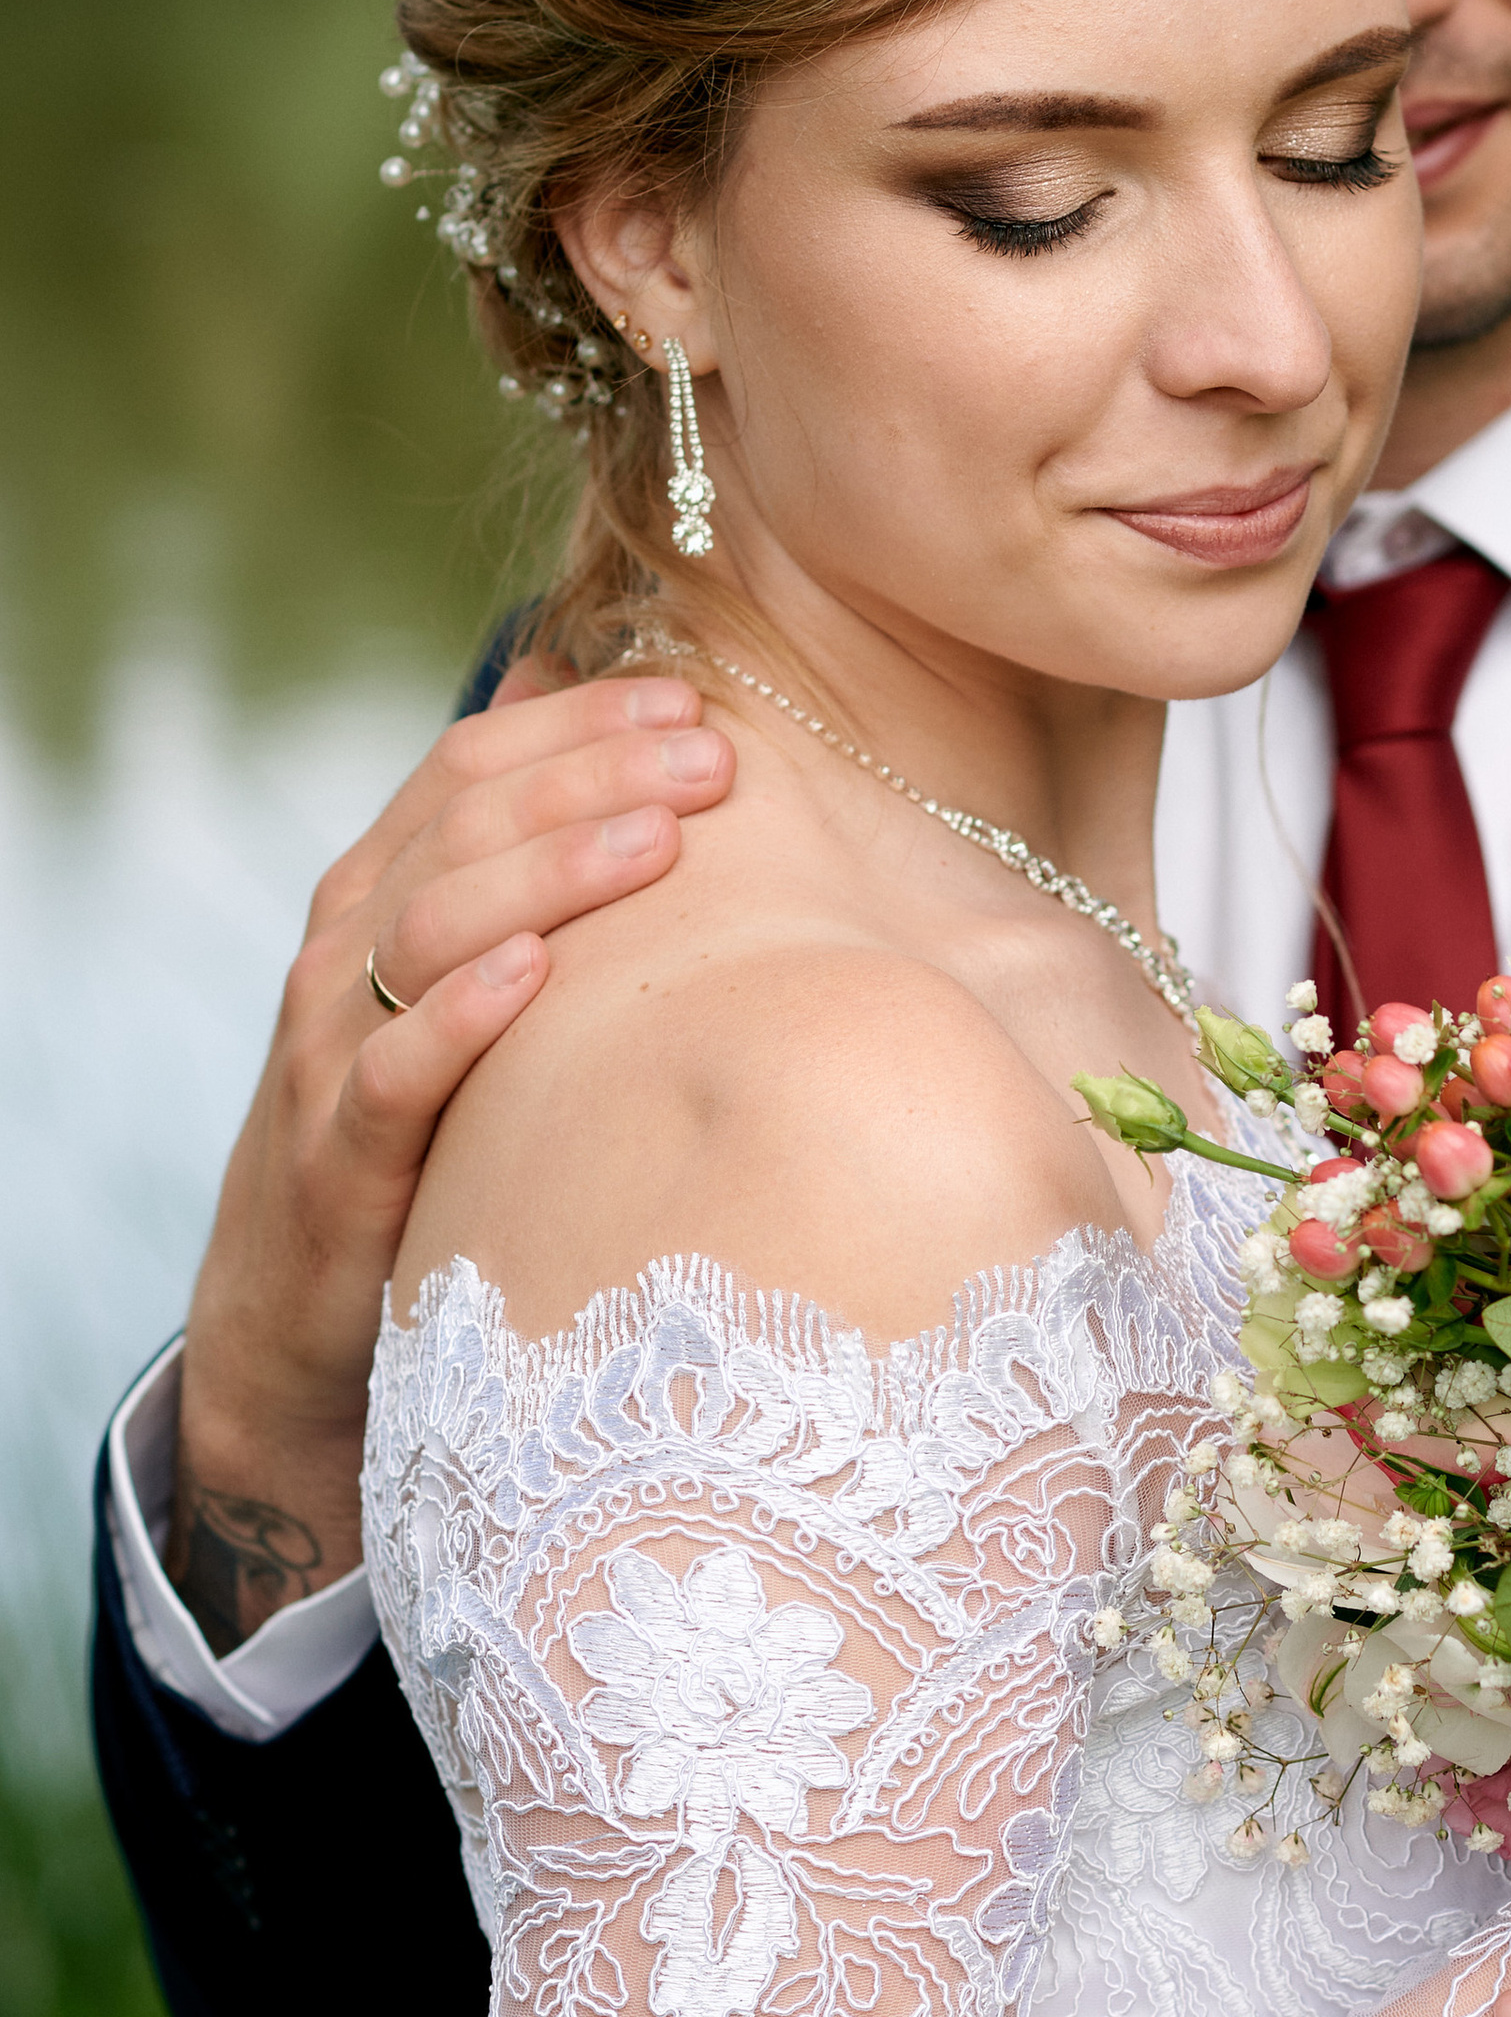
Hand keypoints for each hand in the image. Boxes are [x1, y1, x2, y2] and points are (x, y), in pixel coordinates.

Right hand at [165, 670, 732, 1648]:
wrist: (292, 1316)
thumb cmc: (413, 1129)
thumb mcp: (458, 985)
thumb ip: (505, 857)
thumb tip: (571, 705)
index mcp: (381, 893)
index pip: (468, 765)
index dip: (577, 723)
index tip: (694, 700)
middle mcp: (344, 952)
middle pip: (462, 826)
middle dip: (591, 777)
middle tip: (712, 757)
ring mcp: (329, 1052)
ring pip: (429, 927)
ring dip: (548, 873)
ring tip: (656, 839)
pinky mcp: (335, 1158)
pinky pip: (391, 1073)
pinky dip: (459, 1016)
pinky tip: (536, 975)